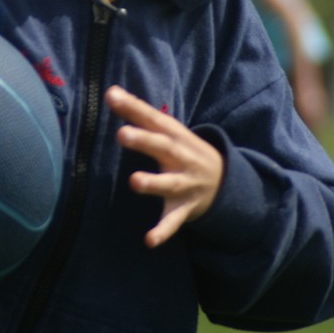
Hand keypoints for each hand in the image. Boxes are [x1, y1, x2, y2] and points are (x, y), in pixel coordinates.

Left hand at [107, 85, 223, 247]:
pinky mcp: (184, 208)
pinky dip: (162, 231)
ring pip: (168, 184)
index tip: (110, 96)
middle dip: (143, 141)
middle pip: (162, 147)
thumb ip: (139, 112)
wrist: (224, 180)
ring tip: (134, 181)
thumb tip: (109, 91)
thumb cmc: (183, 149)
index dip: (132, 107)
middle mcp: (181, 157)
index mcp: (175, 135)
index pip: (152, 117)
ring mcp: (184, 183)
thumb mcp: (169, 129)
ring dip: (152, 183)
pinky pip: (173, 220)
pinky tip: (149, 240)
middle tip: (121, 134)